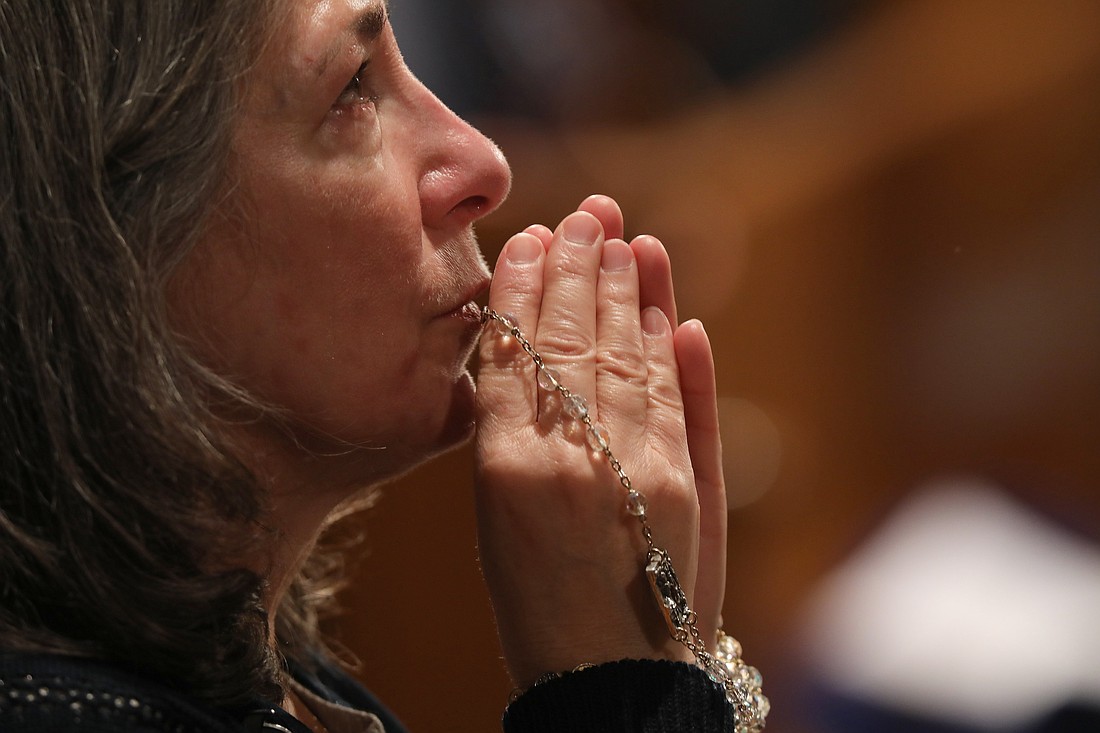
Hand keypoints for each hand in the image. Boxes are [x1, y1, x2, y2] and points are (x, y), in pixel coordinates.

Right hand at [475, 195, 727, 686]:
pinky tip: (673, 311)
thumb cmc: (539, 614)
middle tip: (588, 214)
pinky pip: (676, 399)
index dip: (528, 291)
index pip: (519, 353)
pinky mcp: (687, 487)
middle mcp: (571, 457)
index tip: (534, 238)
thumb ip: (505, 438)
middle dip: (582, 271)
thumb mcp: (494, 528)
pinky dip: (675, 350)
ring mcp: (635, 468)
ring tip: (624, 238)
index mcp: (506, 469)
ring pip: (628, 357)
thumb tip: (518, 364)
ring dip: (629, 294)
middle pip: (576, 341)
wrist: (612, 689)